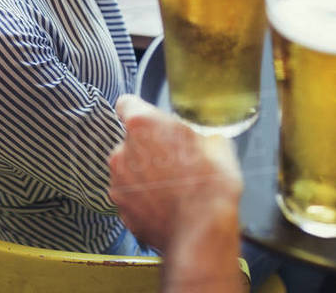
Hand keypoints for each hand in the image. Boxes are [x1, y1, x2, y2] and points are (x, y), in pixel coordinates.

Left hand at [108, 95, 241, 252]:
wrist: (201, 232)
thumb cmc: (210, 185)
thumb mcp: (217, 144)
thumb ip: (197, 134)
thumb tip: (202, 139)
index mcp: (142, 125)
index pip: (127, 103)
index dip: (140, 110)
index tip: (150, 120)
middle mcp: (122, 150)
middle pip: (130, 141)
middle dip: (147, 147)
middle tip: (173, 160)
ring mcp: (118, 182)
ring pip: (128, 170)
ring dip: (143, 174)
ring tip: (172, 187)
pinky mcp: (121, 209)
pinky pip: (130, 196)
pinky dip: (143, 199)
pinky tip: (166, 205)